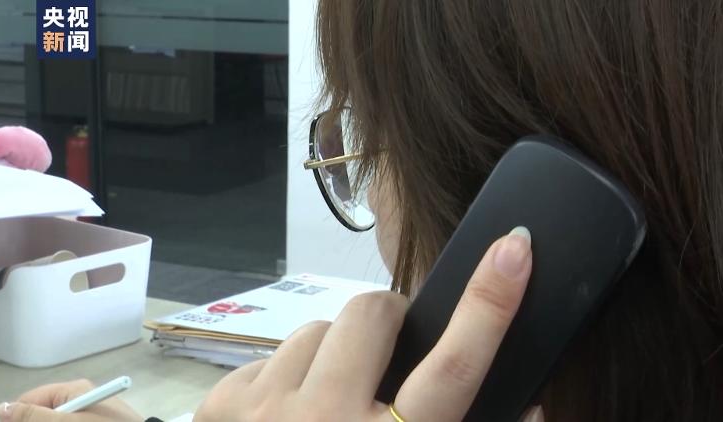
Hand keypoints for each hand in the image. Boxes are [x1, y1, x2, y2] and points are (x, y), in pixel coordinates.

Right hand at [0, 379, 142, 421]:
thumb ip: (33, 416)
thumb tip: (2, 407)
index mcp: (73, 390)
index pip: (30, 400)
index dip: (20, 418)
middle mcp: (81, 397)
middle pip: (44, 414)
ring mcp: (90, 412)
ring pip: (57, 420)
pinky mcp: (98, 420)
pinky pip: (74, 421)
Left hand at [194, 228, 542, 421]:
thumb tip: (534, 405)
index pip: (455, 368)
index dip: (490, 305)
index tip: (514, 249)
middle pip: (370, 315)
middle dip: (387, 321)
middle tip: (386, 358)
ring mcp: (264, 411)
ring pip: (313, 331)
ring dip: (330, 357)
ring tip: (329, 403)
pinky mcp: (219, 408)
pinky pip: (267, 359)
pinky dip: (283, 380)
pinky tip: (283, 420)